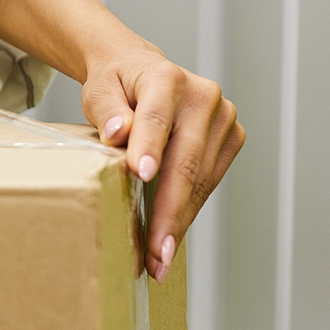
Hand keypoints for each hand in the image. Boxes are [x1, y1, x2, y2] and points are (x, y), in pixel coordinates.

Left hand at [81, 43, 245, 280]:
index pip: (157, 117)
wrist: (141, 71)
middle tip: (155, 251)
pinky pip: (207, 182)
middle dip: (169, 210)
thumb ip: (107, 110)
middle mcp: (203, 96)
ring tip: (160, 258)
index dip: (150, 147)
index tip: (141, 176)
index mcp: (166, 78)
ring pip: (200, 179)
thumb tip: (119, 132)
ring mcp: (222, 119)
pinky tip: (172, 235)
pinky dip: (188, 211)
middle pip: (185, 160)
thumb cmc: (116, 84)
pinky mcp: (229, 139)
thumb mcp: (99, 89)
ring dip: (179, 221)